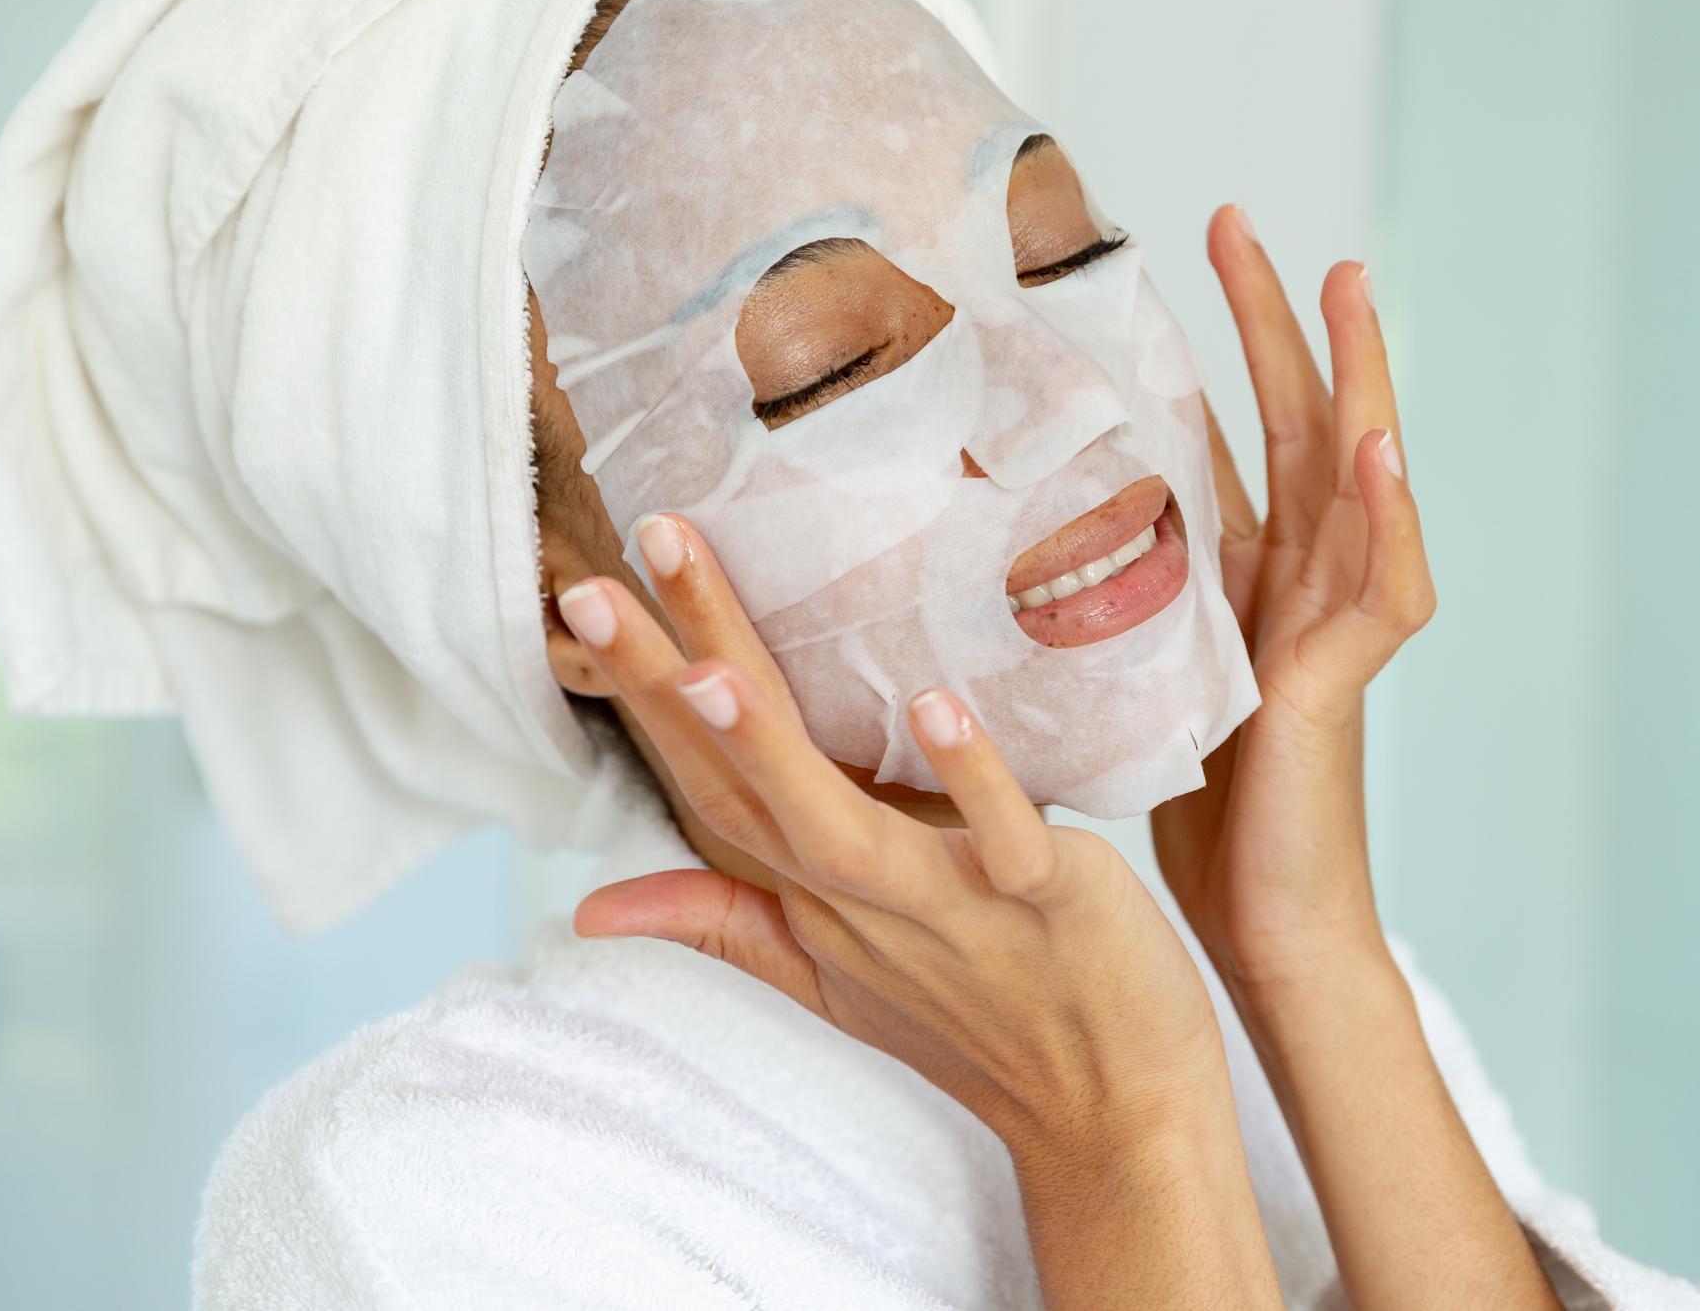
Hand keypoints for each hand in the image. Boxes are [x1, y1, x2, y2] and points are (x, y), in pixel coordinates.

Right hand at [556, 518, 1284, 1310]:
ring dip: (774, 749)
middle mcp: (865, 899)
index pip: (709, 787)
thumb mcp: (829, 974)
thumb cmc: (975, 1024)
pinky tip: (937, 704)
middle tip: (599, 588)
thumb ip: (721, 919)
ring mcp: (952, 906)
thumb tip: (586, 906)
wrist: (1113, 1111)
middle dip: (668, 691)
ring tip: (712, 668)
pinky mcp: (1050, 901)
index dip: (645, 700)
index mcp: (817, 895)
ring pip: (844, 828)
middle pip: (748, 790)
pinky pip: (1006, 839)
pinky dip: (974, 780)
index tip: (592, 595)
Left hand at [1152, 207, 1435, 994]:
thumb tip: (990, 558)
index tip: (1152, 268)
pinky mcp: (1345, 686)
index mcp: (1242, 582)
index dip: (1202, 355)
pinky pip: (1385, 588)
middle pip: (1293, 427)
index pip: (1231, 440)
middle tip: (1232, 218)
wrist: (1260, 928)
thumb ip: (1097, 613)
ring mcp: (1331, 628)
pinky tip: (1380, 448)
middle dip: (1270, 325)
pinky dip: (1389, 517)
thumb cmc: (1197, 822)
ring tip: (1343, 280)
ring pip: (1358, 479)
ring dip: (1355, 377)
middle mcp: (1295, 586)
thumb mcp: (1125, 685)